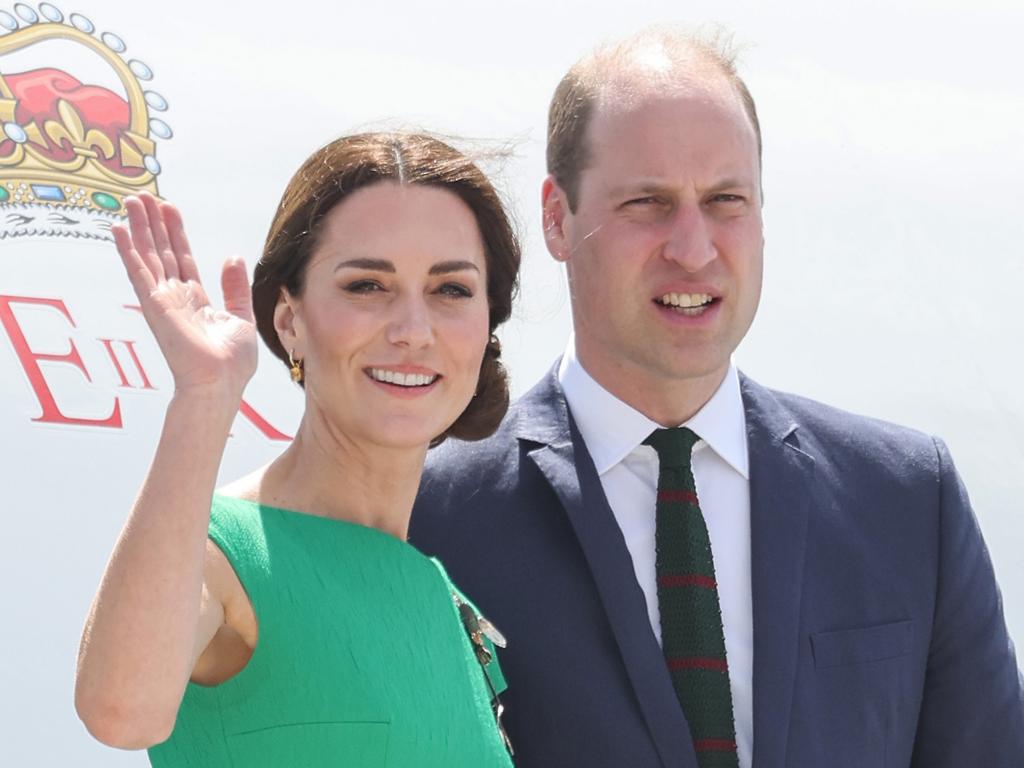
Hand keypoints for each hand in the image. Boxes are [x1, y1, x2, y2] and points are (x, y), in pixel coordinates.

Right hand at [112, 193, 257, 399]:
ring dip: (138, 228)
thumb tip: (233, 257)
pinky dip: (127, 250)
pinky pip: (138, 272)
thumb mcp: (241, 317)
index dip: (175, 232)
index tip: (168, 208)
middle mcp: (176, 297)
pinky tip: (118, 230)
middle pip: (162, 251)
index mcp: (196, 300)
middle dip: (153, 223)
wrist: (221, 384)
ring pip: (148, 255)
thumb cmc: (232, 363)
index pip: (182, 257)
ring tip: (131, 201)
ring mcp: (163, 300)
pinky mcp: (154, 306)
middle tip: (145, 196)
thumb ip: (235, 288)